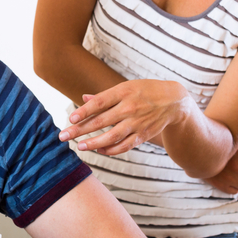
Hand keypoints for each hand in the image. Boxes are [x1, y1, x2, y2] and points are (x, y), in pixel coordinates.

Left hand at [58, 80, 193, 155]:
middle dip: (80, 129)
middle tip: (63, 136)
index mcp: (123, 91)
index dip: (84, 111)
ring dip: (93, 143)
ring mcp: (137, 122)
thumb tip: (83, 98)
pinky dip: (111, 150)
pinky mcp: (143, 135)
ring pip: (111, 136)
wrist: (174, 101)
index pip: (99, 102)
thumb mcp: (126, 87)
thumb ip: (105, 96)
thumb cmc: (145, 91)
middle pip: (101, 121)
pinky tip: (99, 150)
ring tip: (80, 146)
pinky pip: (124, 146)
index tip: (70, 118)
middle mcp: (130, 107)